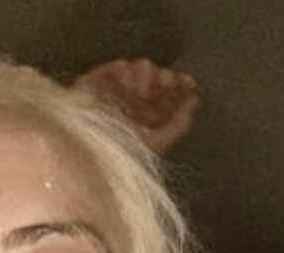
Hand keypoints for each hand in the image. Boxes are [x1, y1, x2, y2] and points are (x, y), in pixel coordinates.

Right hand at [74, 58, 198, 154]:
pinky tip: (124, 82)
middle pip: (156, 79)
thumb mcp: (158, 142)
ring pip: (140, 69)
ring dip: (144, 76)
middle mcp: (134, 103)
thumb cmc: (124, 153)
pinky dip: (123, 71)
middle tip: (163, 83)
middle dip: (163, 79)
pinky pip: (117, 68)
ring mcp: (116, 92)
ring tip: (138, 89)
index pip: (169, 96)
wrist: (89, 153)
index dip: (180, 86)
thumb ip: (179, 122)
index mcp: (148, 118)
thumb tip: (194, 99)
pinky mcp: (97, 84)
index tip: (188, 83)